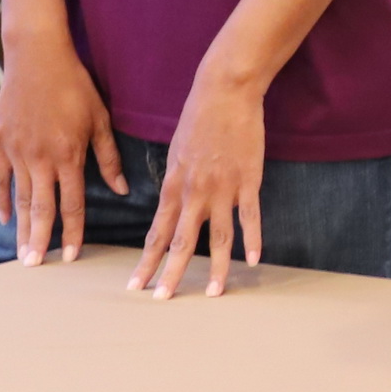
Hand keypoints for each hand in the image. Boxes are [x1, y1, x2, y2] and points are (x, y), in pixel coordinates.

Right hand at [0, 30, 124, 264]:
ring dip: (21, 228)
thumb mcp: (99, 119)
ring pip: (20, 198)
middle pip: (41, 208)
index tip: (70, 256)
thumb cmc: (74, 85)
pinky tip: (6, 218)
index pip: (72, 204)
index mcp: (68, 154)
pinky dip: (3, 199)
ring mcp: (17, 151)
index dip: (72, 233)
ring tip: (21, 253)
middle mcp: (41, 158)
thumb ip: (109, 157)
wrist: (36, 57)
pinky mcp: (0, 141)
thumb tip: (123, 190)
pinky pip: (1, 178)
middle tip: (34, 267)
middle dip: (40, 240)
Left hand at [132, 73, 265, 298]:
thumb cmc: (199, 116)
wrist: (225, 92)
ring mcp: (223, 188)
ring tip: (214, 293)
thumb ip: (176, 181)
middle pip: (182, 242)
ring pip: (218, 237)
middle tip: (162, 300)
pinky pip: (250, 217)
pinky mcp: (248, 181)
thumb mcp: (176, 150)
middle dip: (171, 274)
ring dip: (216, 268)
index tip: (136, 285)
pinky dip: (253, 240)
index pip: (157, 233)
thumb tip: (174, 205)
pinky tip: (254, 261)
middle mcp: (195, 192)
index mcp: (174, 185)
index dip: (147, 261)